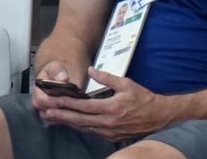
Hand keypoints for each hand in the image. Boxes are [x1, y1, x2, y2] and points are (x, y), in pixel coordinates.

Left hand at [34, 67, 169, 141]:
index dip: (67, 104)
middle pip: (79, 120)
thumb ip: (106, 77)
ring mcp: (109, 132)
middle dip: (61, 116)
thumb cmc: (143, 99)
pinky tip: (71, 123)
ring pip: (84, 128)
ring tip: (53, 118)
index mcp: (110, 108)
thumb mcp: (126, 83)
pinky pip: (92, 132)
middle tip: (46, 112)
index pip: (83, 107)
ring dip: (68, 123)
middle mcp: (108, 123)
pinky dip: (79, 127)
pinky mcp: (112, 136)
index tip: (54, 100)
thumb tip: (90, 70)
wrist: (159, 117)